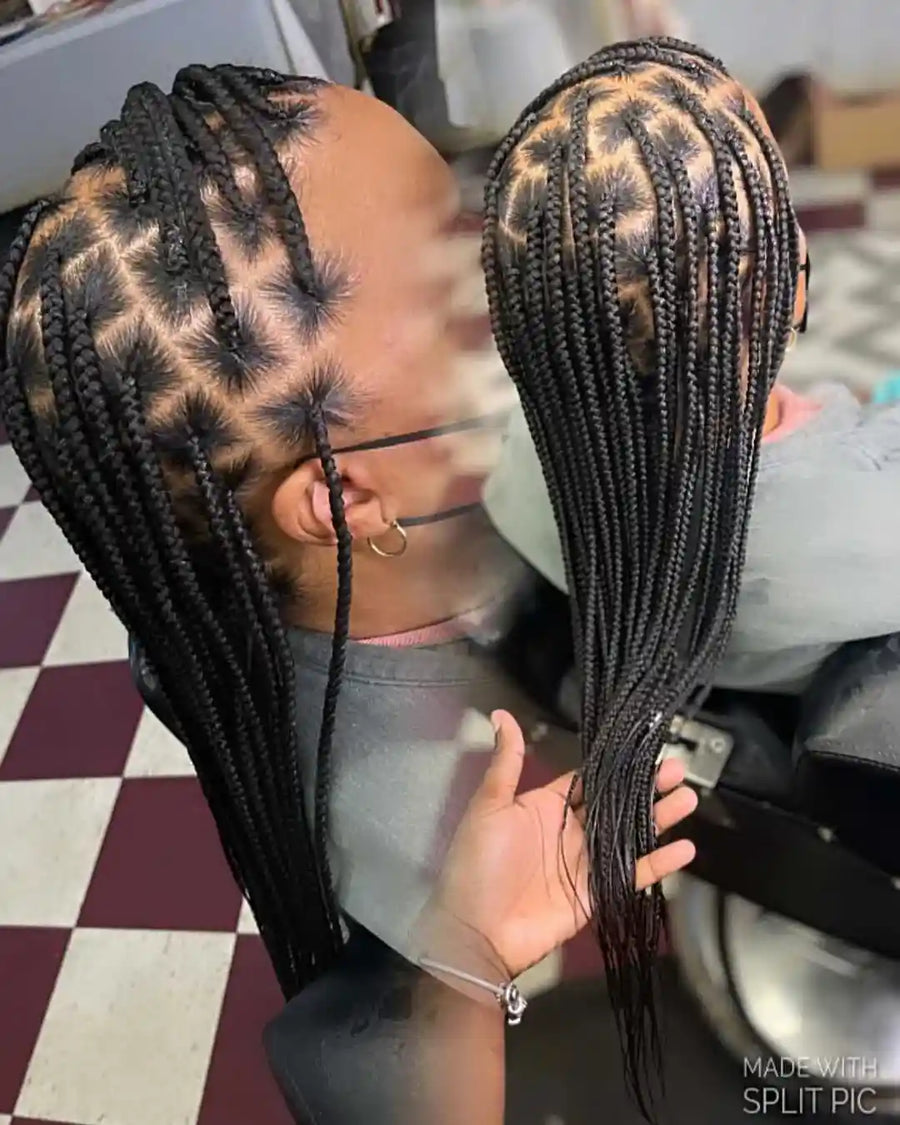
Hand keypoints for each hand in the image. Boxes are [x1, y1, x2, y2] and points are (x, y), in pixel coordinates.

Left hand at [414, 710, 697, 984]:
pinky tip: (685, 848)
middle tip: (678, 769)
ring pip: (631, 834)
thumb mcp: (489, 806)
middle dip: (647, 786)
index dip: (616, 766)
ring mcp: (587, 864)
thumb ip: (507, 762)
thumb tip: (503, 716)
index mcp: (546, 807)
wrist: (476, 931)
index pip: (589, 780)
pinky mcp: (598, 894)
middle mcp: (571, 832)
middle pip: (617, 804)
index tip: (646, 748)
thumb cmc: (478, 864)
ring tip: (688, 798)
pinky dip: (660, 863)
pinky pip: (634, 875)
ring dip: (660, 818)